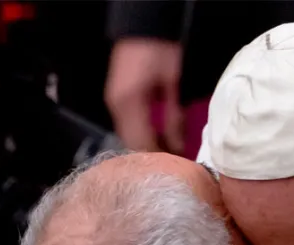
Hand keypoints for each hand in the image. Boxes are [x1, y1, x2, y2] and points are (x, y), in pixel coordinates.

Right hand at [105, 38, 184, 154]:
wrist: (146, 27)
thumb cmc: (160, 51)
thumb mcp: (172, 84)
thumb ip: (173, 117)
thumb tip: (179, 146)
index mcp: (129, 104)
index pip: (140, 143)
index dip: (157, 158)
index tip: (173, 168)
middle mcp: (117, 108)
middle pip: (131, 144)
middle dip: (151, 156)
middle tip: (171, 165)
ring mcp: (115, 104)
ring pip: (128, 137)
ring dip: (145, 147)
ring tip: (166, 156)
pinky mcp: (118, 101)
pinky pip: (127, 127)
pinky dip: (141, 135)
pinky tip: (156, 140)